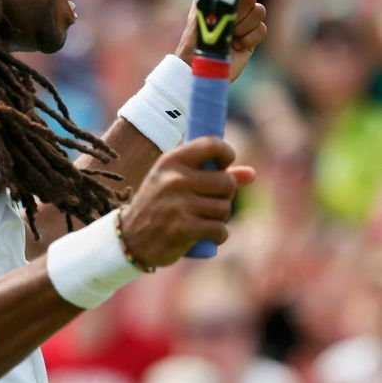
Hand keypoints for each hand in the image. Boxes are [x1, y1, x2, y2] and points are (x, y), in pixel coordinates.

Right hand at [118, 136, 254, 266]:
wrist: (131, 239)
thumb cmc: (159, 204)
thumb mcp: (177, 181)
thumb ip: (213, 175)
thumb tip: (252, 174)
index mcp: (172, 160)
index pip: (212, 144)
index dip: (226, 153)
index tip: (224, 166)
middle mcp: (175, 178)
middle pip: (227, 182)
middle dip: (225, 196)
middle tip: (209, 202)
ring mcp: (179, 204)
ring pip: (224, 208)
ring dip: (220, 218)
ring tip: (202, 219)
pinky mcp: (184, 229)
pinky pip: (220, 230)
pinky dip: (218, 235)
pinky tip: (206, 235)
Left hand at [175, 0, 266, 79]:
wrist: (202, 70)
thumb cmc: (197, 42)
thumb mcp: (204, 14)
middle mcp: (231, 6)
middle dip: (239, 11)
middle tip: (226, 23)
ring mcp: (243, 21)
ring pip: (260, 10)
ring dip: (244, 26)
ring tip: (230, 37)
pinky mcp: (251, 36)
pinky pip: (262, 28)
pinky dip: (250, 38)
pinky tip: (237, 46)